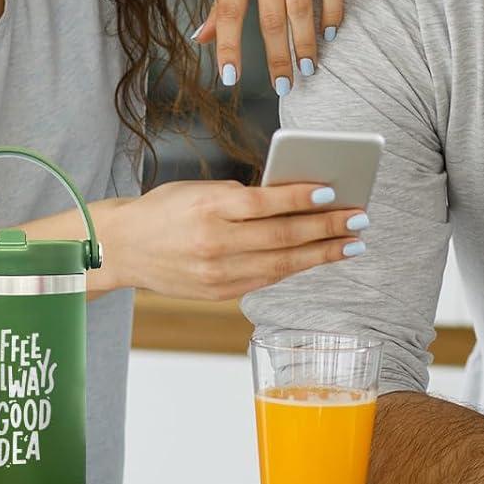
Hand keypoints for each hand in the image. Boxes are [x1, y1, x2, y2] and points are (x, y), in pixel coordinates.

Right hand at [94, 179, 367, 300]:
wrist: (123, 247)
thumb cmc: (165, 209)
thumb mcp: (200, 190)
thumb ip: (242, 197)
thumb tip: (293, 198)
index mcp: (209, 208)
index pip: (266, 203)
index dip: (302, 197)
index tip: (333, 191)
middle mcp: (215, 243)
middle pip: (283, 236)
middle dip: (327, 228)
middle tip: (359, 219)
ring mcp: (218, 273)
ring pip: (282, 263)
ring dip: (322, 253)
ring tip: (352, 244)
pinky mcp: (220, 292)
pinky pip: (267, 278)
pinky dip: (296, 267)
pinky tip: (318, 258)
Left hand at [196, 0, 344, 92]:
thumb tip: (200, 38)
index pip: (230, 8)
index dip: (229, 44)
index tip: (231, 78)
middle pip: (271, 14)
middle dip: (276, 55)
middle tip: (283, 87)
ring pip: (301, 3)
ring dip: (305, 40)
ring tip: (308, 67)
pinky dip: (333, 10)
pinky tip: (332, 32)